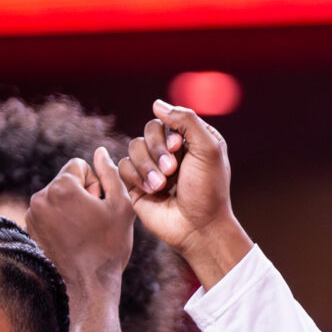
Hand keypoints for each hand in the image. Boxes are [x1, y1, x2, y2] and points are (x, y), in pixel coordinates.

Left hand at [27, 148, 136, 299]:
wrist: (87, 285)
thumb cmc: (109, 246)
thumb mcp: (121, 206)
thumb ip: (110, 173)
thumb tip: (100, 152)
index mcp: (62, 187)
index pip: (78, 165)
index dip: (94, 182)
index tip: (98, 204)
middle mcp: (40, 197)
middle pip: (65, 180)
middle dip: (80, 194)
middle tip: (92, 220)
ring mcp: (31, 214)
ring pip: (56, 197)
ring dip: (69, 207)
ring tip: (82, 230)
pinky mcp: (29, 228)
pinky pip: (47, 212)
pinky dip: (58, 219)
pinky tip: (71, 238)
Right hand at [118, 101, 251, 288]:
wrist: (197, 227)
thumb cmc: (208, 190)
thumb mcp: (209, 148)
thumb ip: (186, 120)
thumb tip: (156, 104)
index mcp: (189, 140)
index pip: (167, 119)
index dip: (168, 132)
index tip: (179, 149)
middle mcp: (169, 151)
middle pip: (147, 131)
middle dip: (157, 150)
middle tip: (172, 170)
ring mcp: (152, 168)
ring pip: (133, 148)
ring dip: (147, 166)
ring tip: (161, 186)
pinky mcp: (136, 184)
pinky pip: (122, 167)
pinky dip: (135, 177)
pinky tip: (152, 191)